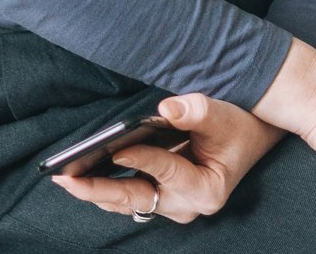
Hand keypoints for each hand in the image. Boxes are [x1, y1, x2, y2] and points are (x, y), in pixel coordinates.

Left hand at [51, 94, 283, 223]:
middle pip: (134, 198)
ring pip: (126, 202)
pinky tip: (81, 173)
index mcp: (205, 190)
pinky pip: (128, 196)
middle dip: (97, 189)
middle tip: (64, 178)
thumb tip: (165, 109)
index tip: (115, 146)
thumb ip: (196, 112)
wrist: (251, 137)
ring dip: (95, 190)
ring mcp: (172, 206)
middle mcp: (186, 206)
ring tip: (63, 177)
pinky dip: (105, 186)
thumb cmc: (240, 126)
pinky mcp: (162, 199)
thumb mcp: (223, 116)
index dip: (140, 158)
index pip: (165, 171)